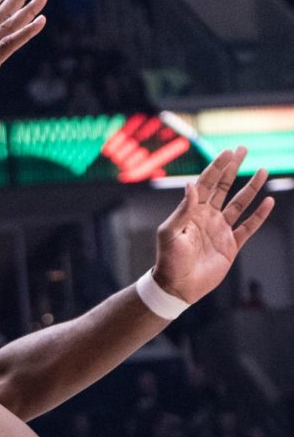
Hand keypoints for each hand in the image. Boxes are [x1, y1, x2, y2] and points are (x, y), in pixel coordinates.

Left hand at [153, 146, 273, 302]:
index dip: (217, 167)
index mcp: (191, 212)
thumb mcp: (169, 233)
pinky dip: (259, 215)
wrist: (177, 287)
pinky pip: (248, 227)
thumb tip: (191, 184)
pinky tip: (268, 201)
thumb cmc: (168, 261)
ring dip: (251, 188)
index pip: (206, 184)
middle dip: (232, 168)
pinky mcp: (231, 246)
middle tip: (243, 149)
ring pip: (239, 204)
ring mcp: (220, 230)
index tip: (228, 152)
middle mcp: (207, 218)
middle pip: (223, 187)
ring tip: (262, 171)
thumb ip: (182, 210)